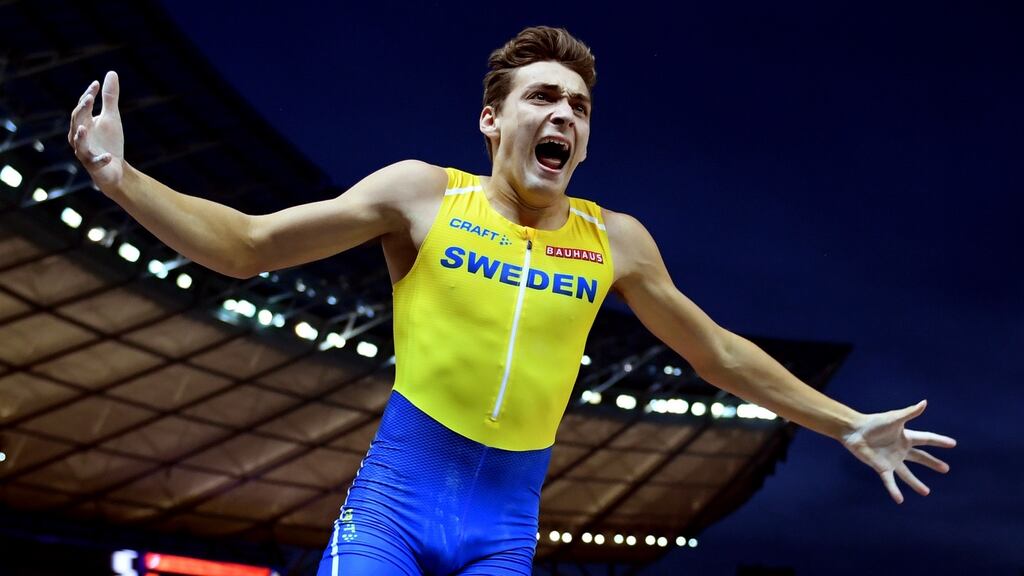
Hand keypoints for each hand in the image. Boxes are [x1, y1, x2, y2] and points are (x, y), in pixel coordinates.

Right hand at [68, 71, 124, 190]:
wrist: (114, 168)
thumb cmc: (109, 141)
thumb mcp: (112, 117)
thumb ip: (109, 98)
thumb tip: (110, 73)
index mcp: (83, 122)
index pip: (83, 107)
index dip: (88, 95)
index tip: (96, 85)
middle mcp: (79, 136)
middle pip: (77, 121)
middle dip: (82, 110)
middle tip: (90, 98)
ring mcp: (85, 152)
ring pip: (79, 143)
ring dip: (81, 136)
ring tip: (84, 128)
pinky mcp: (94, 166)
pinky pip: (95, 162)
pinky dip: (101, 159)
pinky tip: (108, 156)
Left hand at [841, 400, 955, 503]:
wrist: (854, 431)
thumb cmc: (874, 422)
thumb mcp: (894, 418)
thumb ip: (910, 413)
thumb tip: (925, 402)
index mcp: (905, 437)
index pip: (926, 439)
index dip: (939, 441)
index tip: (953, 444)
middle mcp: (901, 450)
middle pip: (920, 458)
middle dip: (932, 463)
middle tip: (946, 469)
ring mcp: (892, 460)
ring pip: (907, 474)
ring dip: (916, 483)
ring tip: (926, 492)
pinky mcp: (882, 467)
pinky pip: (890, 481)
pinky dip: (894, 490)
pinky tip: (900, 500)